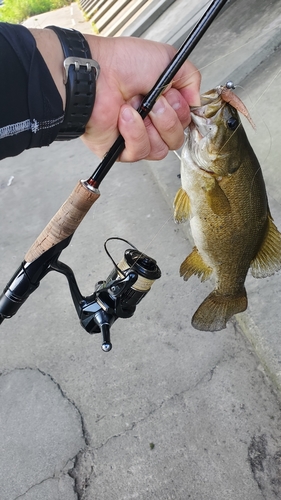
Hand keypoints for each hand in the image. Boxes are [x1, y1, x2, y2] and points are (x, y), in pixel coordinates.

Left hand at [82, 35, 200, 161]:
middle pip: (177, 139)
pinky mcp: (120, 150)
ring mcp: (135, 137)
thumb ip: (190, 78)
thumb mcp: (168, 59)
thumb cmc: (124, 63)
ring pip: (161, 150)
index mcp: (161, 103)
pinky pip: (140, 152)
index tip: (176, 98)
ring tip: (138, 106)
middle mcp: (150, 122)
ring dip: (153, 126)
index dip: (184, 113)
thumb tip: (196, 103)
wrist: (96, 73)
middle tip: (156, 101)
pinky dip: (135, 133)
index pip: (185, 123)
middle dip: (170, 119)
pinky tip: (124, 116)